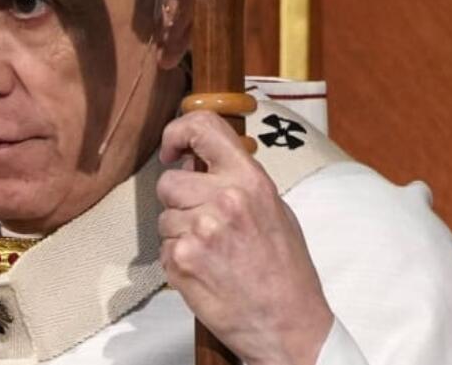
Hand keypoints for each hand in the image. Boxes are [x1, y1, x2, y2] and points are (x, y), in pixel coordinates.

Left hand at [157, 110, 334, 364]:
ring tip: (212, 252)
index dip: (178, 132)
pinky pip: (163, 248)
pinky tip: (205, 270)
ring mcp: (200, 230)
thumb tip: (199, 161)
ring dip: (179, 232)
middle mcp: (224, 199)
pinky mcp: (182, 260)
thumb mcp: (274, 208)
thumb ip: (237, 181)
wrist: (288, 323)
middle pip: (170, 181)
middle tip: (202, 220)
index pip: (203, 128)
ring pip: (164, 217)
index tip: (172, 147)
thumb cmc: (286, 270)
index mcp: (250, 180)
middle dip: (179, 199)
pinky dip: (178, 259)